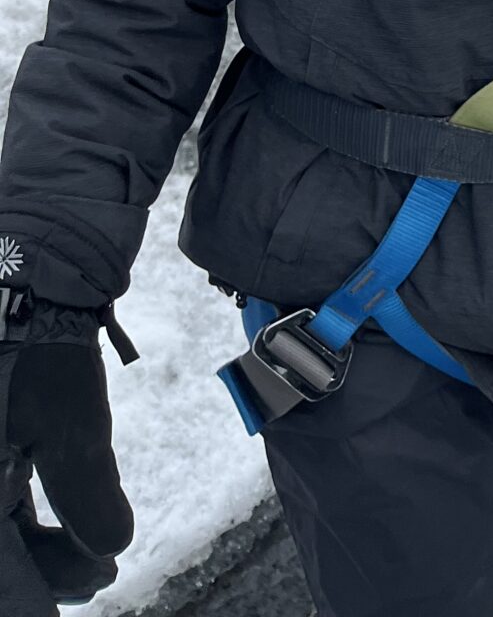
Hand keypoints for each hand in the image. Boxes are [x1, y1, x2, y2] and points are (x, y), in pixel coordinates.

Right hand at [0, 299, 132, 609]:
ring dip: (38, 551)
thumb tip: (110, 550)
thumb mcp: (72, 429)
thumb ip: (88, 496)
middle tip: (101, 576)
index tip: (95, 583)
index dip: (36, 590)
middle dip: (42, 573)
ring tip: (96, 560)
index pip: (1, 568)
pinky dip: (25, 518)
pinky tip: (70, 528)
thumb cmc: (40, 354)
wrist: (28, 277)